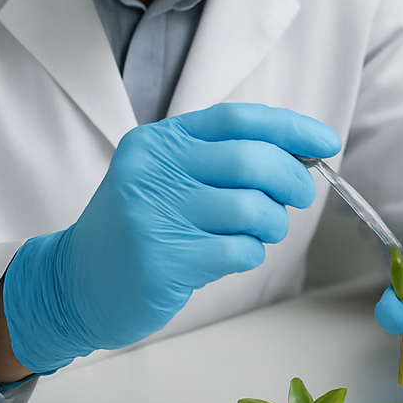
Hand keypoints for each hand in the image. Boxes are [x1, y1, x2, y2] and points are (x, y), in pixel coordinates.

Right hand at [4, 102, 339, 372]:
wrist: (76, 282)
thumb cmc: (140, 226)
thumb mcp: (166, 176)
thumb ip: (220, 160)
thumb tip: (299, 156)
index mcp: (158, 142)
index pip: (237, 120)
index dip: (290, 128)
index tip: (326, 143)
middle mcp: (153, 172)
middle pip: (251, 161)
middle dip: (292, 179)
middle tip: (298, 196)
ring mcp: (155, 216)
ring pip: (252, 209)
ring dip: (273, 223)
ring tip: (261, 230)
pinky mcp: (164, 261)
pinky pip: (239, 251)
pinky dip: (252, 252)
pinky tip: (234, 254)